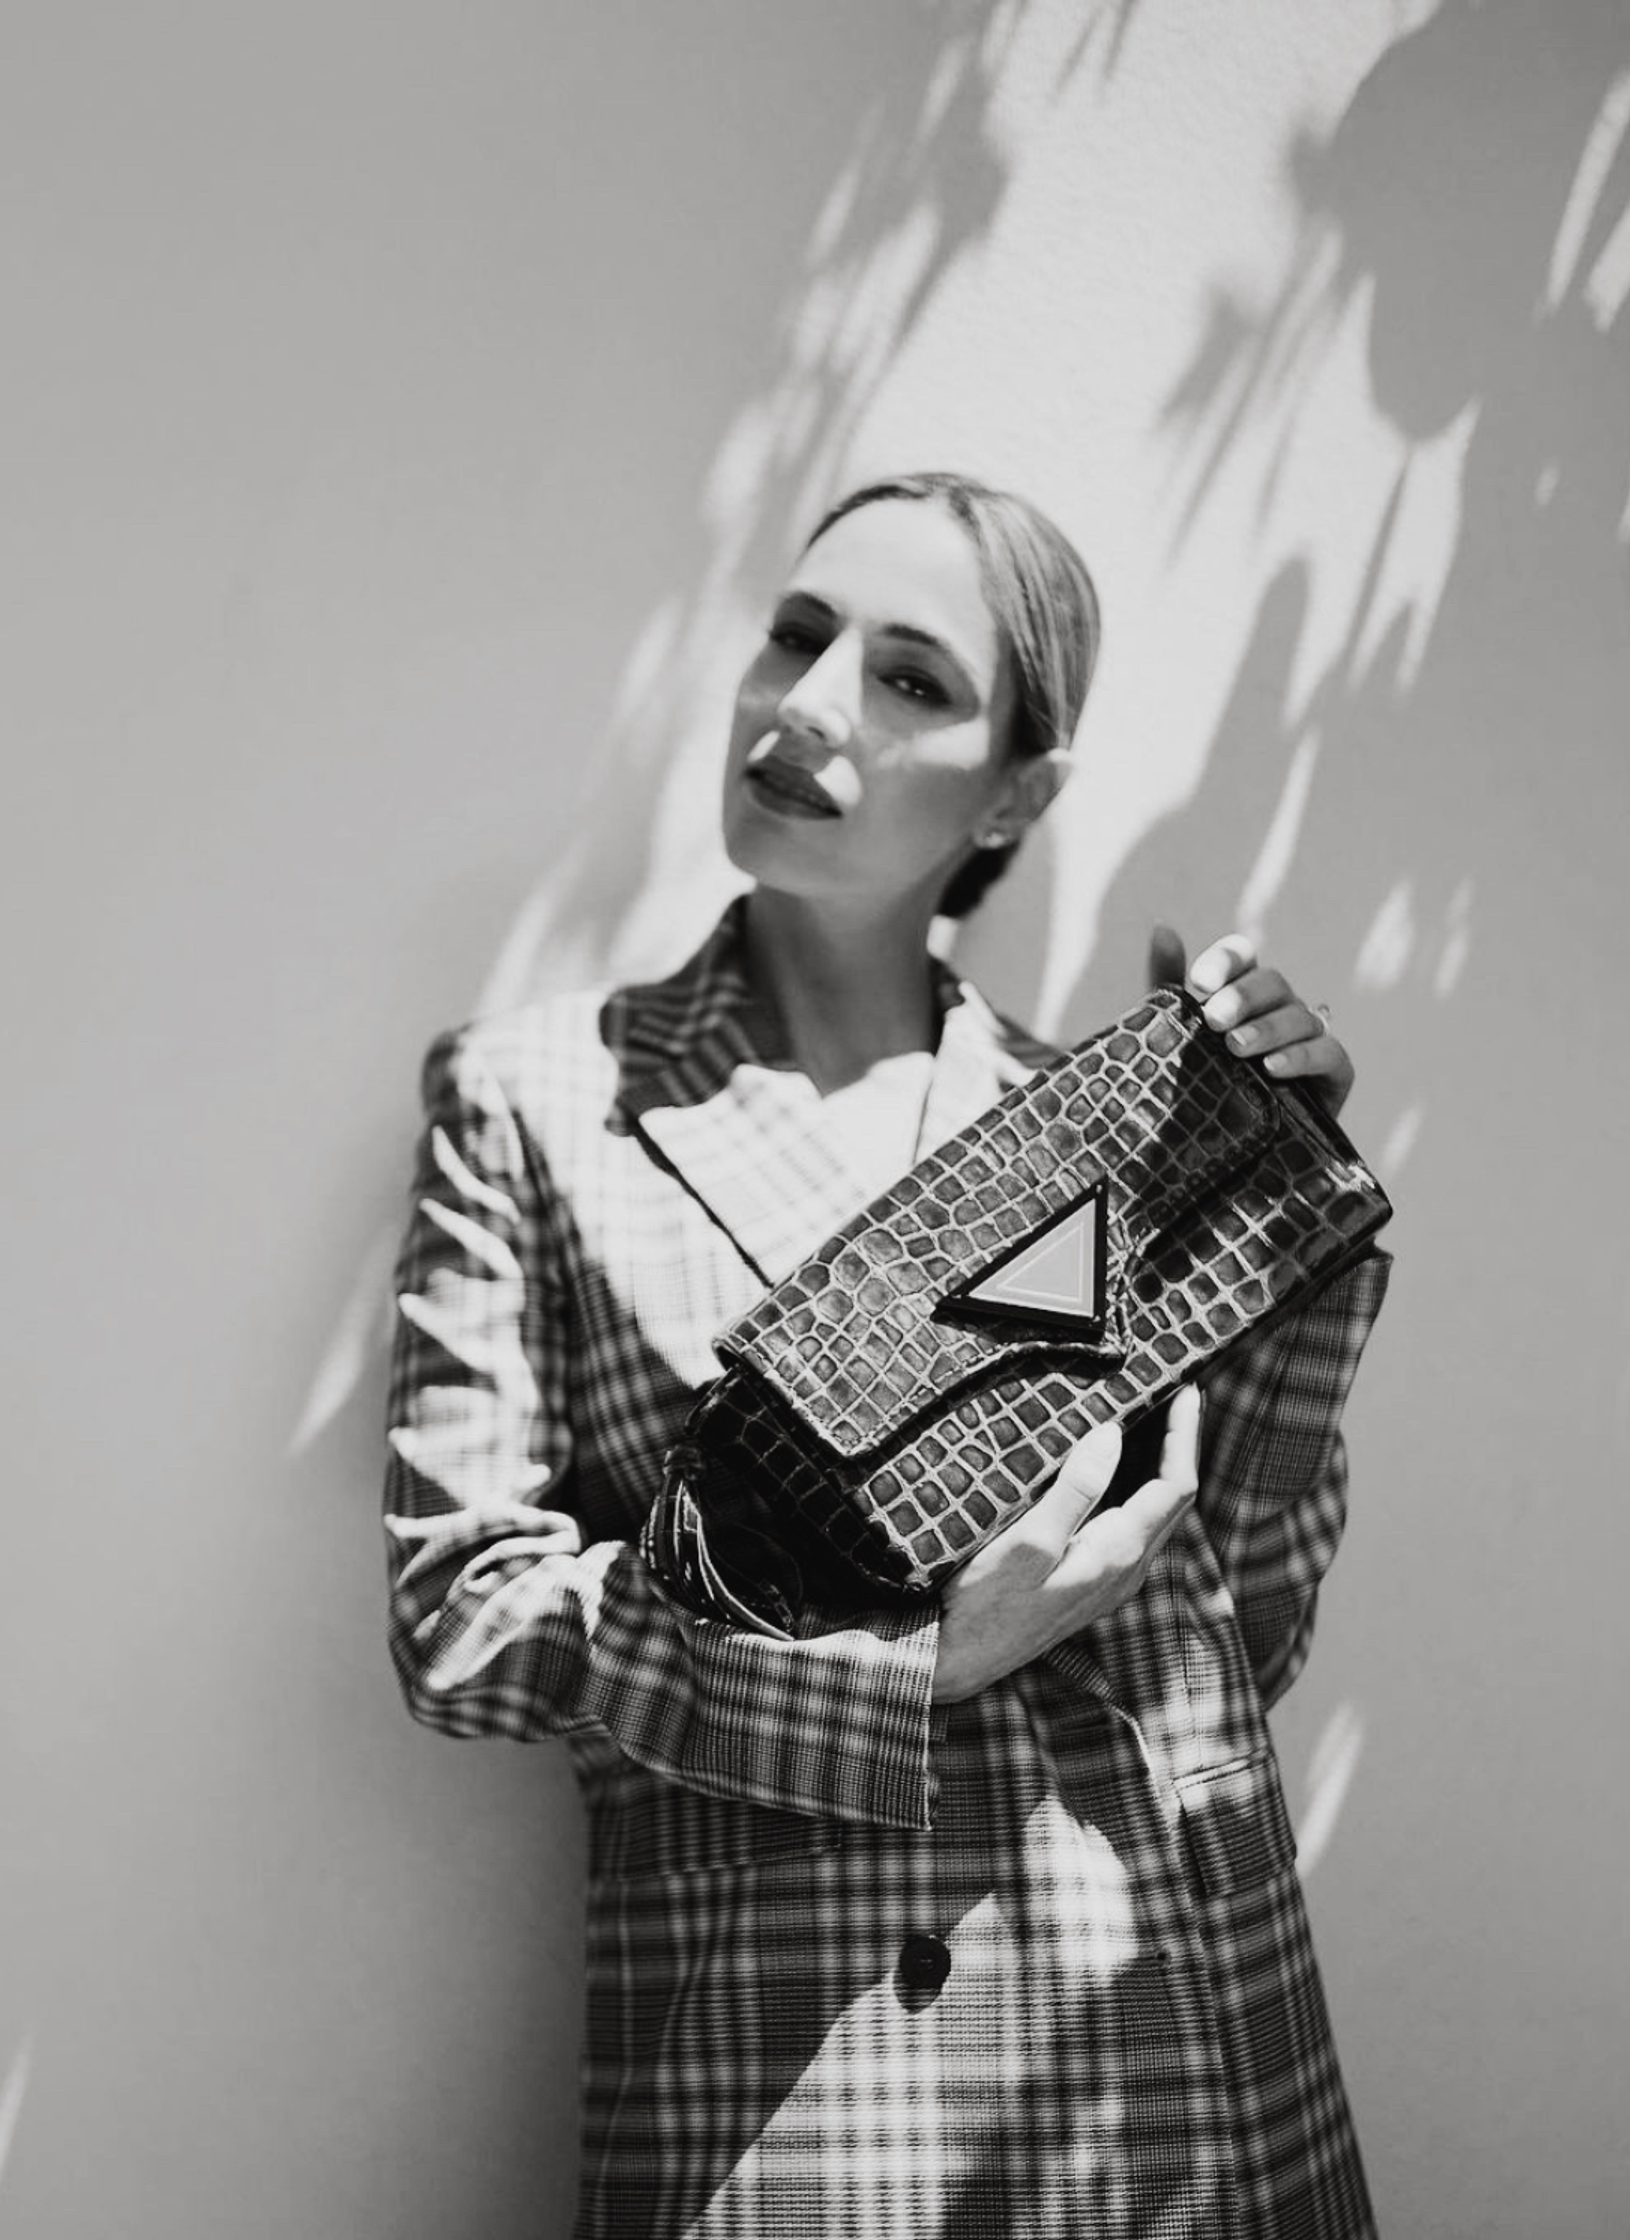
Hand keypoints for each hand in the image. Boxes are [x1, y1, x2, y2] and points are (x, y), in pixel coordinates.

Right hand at [931, 1387, 1200, 1703]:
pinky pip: (1131, 1527)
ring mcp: (1110, 1582)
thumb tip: (1113, 1435)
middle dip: (1179, 1445)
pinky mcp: (1090, 1585)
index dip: (1184, 1436)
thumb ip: (1075, 1489)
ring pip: (1154, 1515)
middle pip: (1173, 1499)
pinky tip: (1113, 1471)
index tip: (1186, 1389)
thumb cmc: (984, 1604)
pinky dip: (1135, 1489)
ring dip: (1158, 1466)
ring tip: (1151, 1422)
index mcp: (1118, 1555)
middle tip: (1174, 1395)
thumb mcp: (1028, 1541)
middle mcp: (1125, 1572)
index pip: (1175, 1487)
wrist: (955, 1661)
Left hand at [1148, 925, 1353, 1117]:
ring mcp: (1309, 1039)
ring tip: (1236, 1048)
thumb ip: (1165, 983)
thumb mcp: (1173, 1038)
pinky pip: (1330, 1053)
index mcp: (1241, 994)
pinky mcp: (1335, 1073)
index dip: (1226, 961)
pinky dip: (1303, 1057)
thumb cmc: (1197, 1090)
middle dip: (1243, 996)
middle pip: (1272, 981)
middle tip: (1215, 1019)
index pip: (1242, 957)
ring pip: (1299, 1015)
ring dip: (1268, 1028)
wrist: (1226, 1159)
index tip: (1200, 981)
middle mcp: (1278, 1009)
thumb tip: (1162, 925)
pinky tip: (1273, 1069)